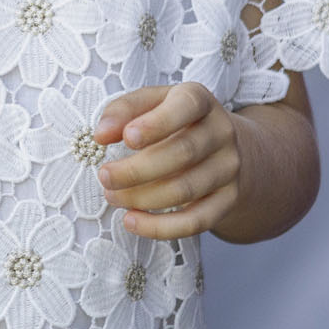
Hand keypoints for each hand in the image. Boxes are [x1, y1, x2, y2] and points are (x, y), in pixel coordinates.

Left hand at [93, 83, 243, 240]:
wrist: (225, 147)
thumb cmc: (175, 121)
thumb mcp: (152, 102)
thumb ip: (124, 110)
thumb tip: (101, 135)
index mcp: (200, 100)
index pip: (186, 106)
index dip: (157, 124)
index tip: (126, 138)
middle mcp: (221, 132)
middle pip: (182, 154)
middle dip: (137, 170)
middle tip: (104, 176)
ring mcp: (228, 168)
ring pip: (185, 190)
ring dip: (142, 198)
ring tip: (112, 196)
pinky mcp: (228, 199)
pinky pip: (196, 221)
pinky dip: (160, 227)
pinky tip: (131, 221)